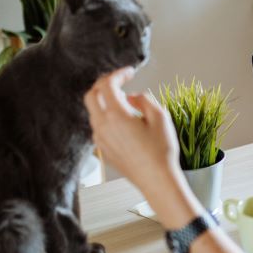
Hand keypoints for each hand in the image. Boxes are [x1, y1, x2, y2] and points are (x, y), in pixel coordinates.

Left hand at [84, 69, 184, 202]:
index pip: (107, 85)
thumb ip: (143, 100)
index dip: (118, 74)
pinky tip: (122, 121)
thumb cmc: (161, 151)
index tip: (129, 72)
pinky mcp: (103, 150)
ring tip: (124, 101)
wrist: (156, 180)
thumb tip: (132, 98)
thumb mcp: (160, 117)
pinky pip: (99, 127)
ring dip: (105, 101)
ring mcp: (100, 139)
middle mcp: (103, 126)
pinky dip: (106, 117)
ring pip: (94, 112)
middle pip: (91, 95)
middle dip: (104, 84)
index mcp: (116, 115)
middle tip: (120, 81)